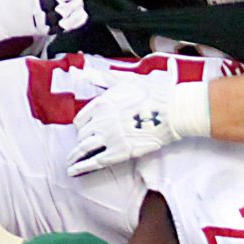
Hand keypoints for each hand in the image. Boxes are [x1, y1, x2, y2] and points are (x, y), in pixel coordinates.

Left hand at [66, 74, 209, 175]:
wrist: (172, 110)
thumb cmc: (153, 93)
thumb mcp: (124, 80)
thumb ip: (101, 77)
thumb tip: (79, 71)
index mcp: (101, 103)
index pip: (80, 119)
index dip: (81, 127)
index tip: (82, 131)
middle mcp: (101, 120)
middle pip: (82, 135)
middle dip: (80, 142)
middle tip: (77, 150)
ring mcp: (109, 137)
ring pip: (83, 149)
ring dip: (74, 157)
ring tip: (70, 164)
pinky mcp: (119, 152)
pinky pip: (95, 162)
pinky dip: (81, 167)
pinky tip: (73, 171)